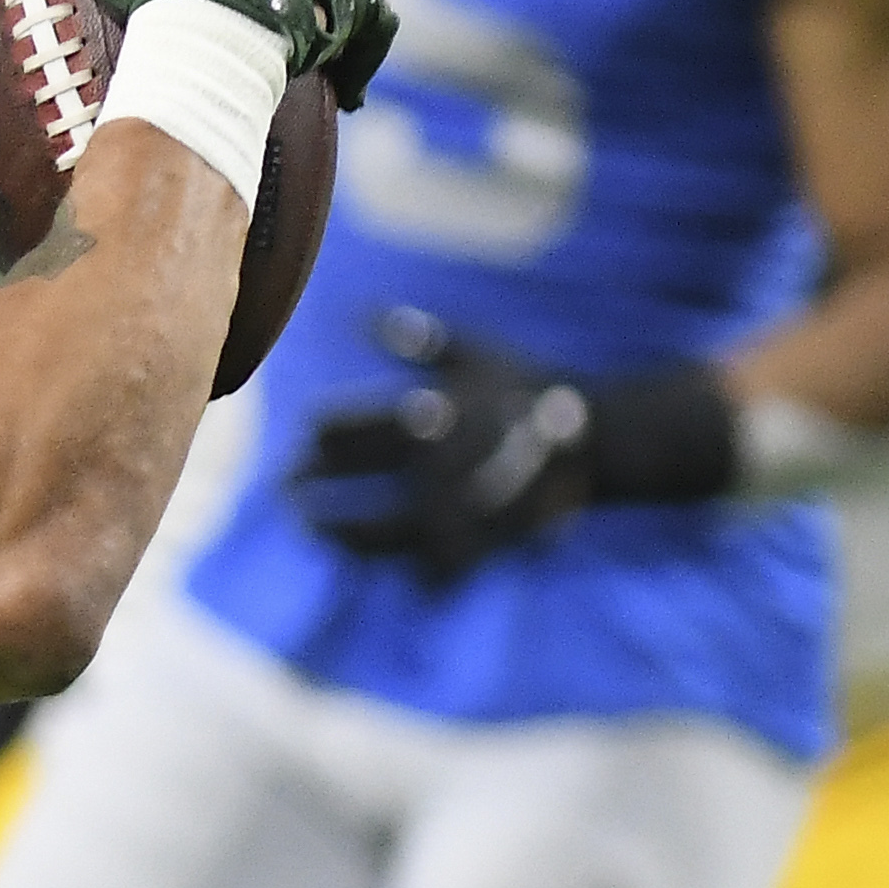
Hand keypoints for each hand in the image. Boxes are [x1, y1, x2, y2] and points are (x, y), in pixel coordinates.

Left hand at [289, 310, 734, 582]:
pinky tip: (389, 566)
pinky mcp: (476, 545)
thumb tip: (368, 316)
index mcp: (420, 416)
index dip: (318, 438)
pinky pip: (430, 570)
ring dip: (339, 534)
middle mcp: (425, 466)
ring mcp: (449, 510)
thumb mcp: (478, 357)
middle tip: (288, 488)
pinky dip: (411, 571)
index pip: (343, 430)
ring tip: (315, 531)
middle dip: (309, 484)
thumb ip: (424, 341)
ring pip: (374, 535)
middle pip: (346, 483)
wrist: (600, 435)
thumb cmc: (532, 388)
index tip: (305, 441)